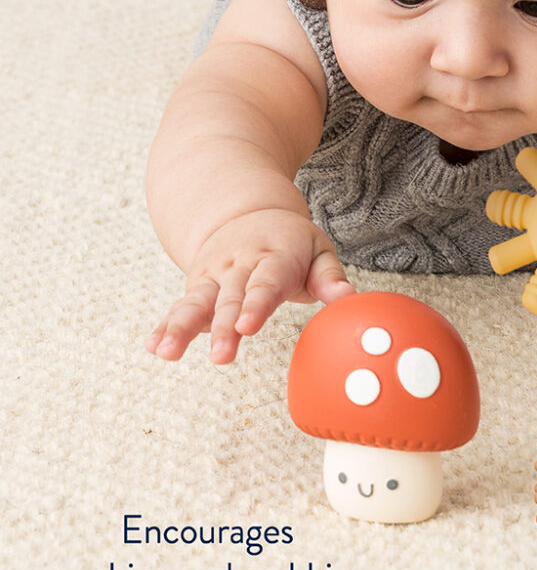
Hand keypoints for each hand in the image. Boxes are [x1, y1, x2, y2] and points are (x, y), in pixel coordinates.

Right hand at [146, 209, 354, 362]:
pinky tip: (154, 346)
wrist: (246, 212)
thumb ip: (330, 277)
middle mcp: (239, 265)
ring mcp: (215, 276)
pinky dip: (166, 325)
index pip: (266, 283)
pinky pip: (180, 306)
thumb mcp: (317, 248)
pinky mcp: (197, 286)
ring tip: (167, 352)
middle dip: (224, 328)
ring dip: (182, 327)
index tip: (248, 326)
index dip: (256, 305)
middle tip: (221, 357)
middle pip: (230, 299)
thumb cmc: (290, 241)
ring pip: (197, 302)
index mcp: (274, 256)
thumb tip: (348, 298)